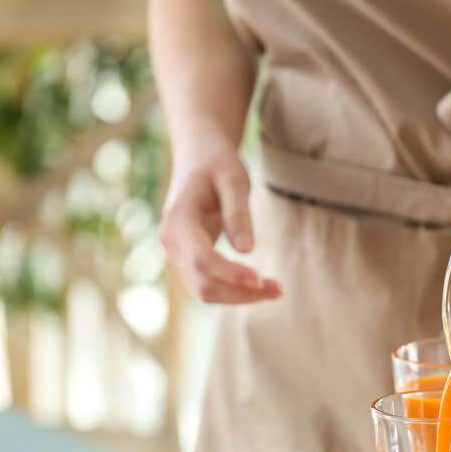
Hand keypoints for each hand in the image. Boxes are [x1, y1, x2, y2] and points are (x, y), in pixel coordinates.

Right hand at [159, 134, 280, 302]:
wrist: (198, 155)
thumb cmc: (218, 163)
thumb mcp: (233, 180)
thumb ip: (238, 214)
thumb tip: (246, 250)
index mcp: (178, 220)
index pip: (202, 260)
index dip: (231, 274)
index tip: (262, 279)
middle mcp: (171, 241)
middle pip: (203, 284)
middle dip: (240, 293)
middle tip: (279, 289)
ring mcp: (177, 252)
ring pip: (204, 291)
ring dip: (239, 296)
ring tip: (276, 290)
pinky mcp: (188, 257)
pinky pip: (208, 284)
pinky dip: (233, 290)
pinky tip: (260, 285)